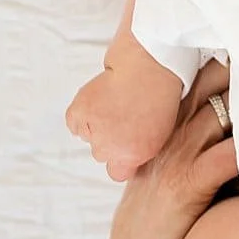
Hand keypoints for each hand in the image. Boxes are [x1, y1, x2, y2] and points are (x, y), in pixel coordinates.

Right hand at [68, 56, 187, 180]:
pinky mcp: (78, 113)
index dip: (123, 159)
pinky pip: (74, 123)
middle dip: (111, 139)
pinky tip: (99, 102)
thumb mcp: (163, 131)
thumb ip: (142, 150)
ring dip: (97, 124)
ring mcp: (92, 132)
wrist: (150, 64)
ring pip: (89, 137)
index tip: (129, 144)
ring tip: (116, 103)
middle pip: (102, 154)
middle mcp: (109, 150)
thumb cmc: (162, 94)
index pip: (117, 174)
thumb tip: (127, 158)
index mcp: (133, 156)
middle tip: (125, 116)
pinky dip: (82, 115)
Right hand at [105, 62, 238, 238]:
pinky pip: (225, 156)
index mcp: (166, 132)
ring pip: (218, 113)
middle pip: (207, 84)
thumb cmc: (166, 222)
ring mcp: (175, 161)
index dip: (222, 57)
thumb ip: (201, 144)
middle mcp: (169, 138)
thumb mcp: (176, 174)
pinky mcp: (186, 188)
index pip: (194, 80)